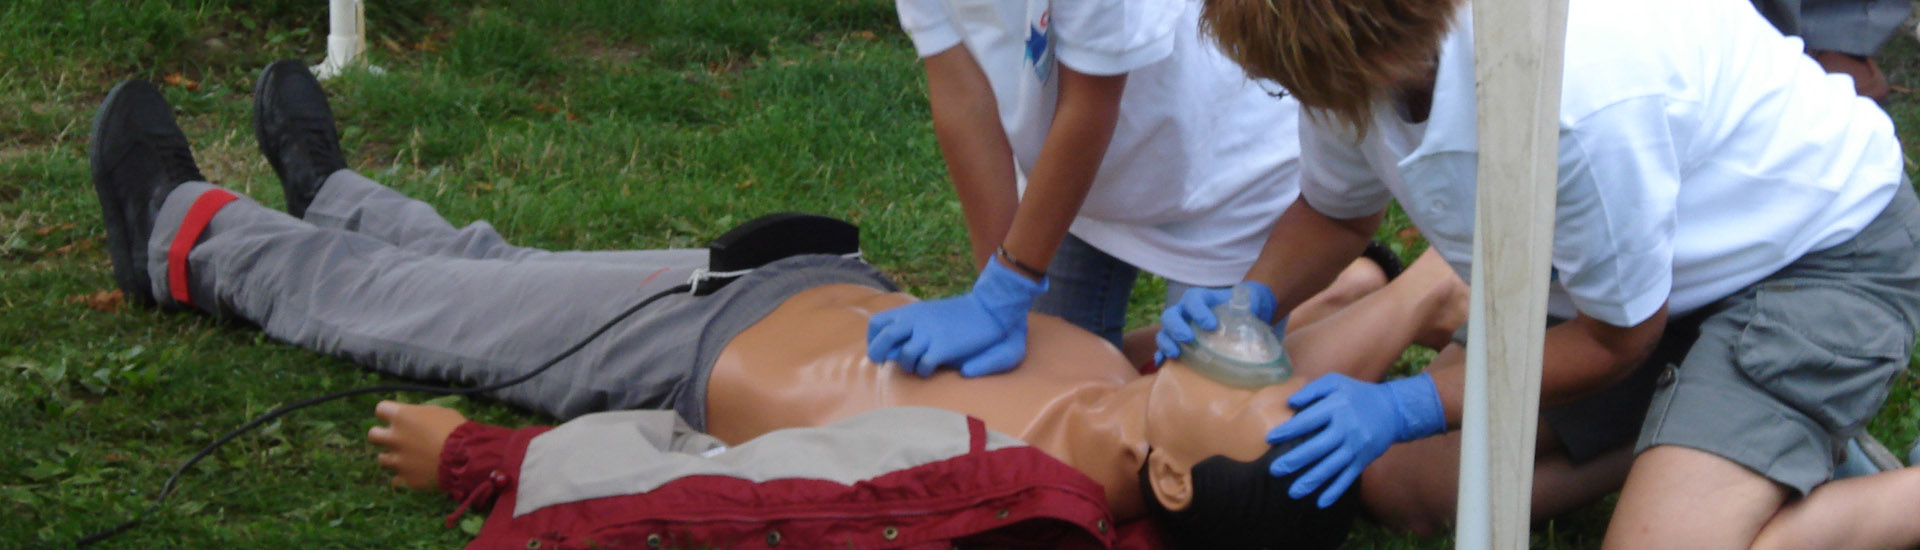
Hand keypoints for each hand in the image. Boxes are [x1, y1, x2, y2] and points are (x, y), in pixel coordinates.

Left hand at [368, 400, 468, 489]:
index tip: (398, 417)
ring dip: (393, 457)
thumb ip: (421, 415)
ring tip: (409, 458)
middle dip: (382, 436)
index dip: (389, 413)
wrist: (465, 458)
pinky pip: (396, 479)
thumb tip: (416, 419)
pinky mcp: (405, 479)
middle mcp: (393, 438)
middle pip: (373, 435)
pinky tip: (415, 473)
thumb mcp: (440, 412)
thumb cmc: (456, 429)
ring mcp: (397, 460)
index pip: (380, 409)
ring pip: (382, 459)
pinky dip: (404, 476)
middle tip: (397, 438)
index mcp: (401, 417)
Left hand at [866, 257, 1046, 376]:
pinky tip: (931, 369)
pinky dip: (924, 371)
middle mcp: (916, 320)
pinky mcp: (943, 347)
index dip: (873, 340)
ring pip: (904, 356)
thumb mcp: (927, 312)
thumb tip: (890, 344)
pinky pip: (924, 365)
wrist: (987, 309)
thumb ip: (909, 324)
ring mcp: (929, 333)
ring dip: (908, 366)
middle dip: (879, 354)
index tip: (879, 350)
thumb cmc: (957, 314)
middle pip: (883, 339)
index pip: (876, 323)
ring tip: (918, 366)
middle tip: (885, 363)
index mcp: (910, 311)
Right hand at [1154, 281, 1276, 363]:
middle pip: (1171, 315)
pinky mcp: (1179, 342)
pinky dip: (1161, 355)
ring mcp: (1179, 326)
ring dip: (1166, 343)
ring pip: (1164, 332)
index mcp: (1199, 298)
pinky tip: (1161, 364)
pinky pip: (1164, 348)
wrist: (1243, 311)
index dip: (1198, 311)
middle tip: (1188, 338)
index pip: (1193, 300)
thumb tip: (1239, 335)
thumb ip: (1245, 313)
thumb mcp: (1246, 306)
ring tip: (1176, 354)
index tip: (1211, 325)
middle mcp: (1184, 311)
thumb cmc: (1243, 307)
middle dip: (1176, 327)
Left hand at [1265, 372, 1444, 507]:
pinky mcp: (1363, 460)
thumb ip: (1312, 389)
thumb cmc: (1357, 394)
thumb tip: (1290, 402)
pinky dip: (1334, 491)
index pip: (1308, 421)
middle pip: (1317, 448)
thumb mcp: (1336, 382)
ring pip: (1330, 468)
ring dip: (1311, 481)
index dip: (1288, 430)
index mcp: (1337, 408)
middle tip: (1274, 471)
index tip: (1270, 439)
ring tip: (1292, 492)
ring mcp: (1355, 447)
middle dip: (1294, 461)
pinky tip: (1320, 502)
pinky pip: (1347, 478)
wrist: (1393, 410)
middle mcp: (1346, 429)